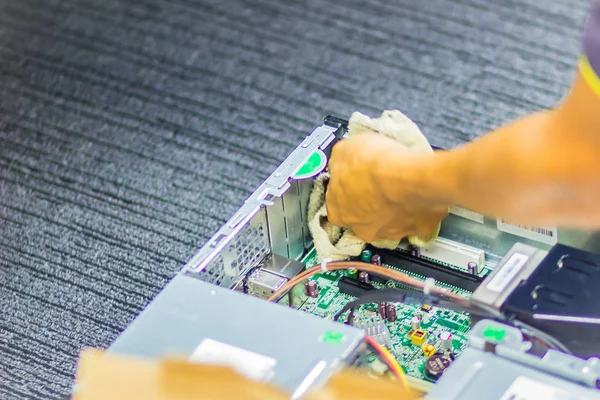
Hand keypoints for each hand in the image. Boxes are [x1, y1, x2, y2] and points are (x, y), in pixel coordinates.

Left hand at [326, 134, 447, 242]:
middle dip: (369, 202)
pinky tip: (419, 195)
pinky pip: (414, 221)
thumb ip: (339, 164)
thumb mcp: (343, 150)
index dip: (346, 187)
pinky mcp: (417, 232)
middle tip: (379, 182)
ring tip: (401, 187)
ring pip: (389, 221)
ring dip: (393, 208)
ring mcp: (390, 234)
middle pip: (362, 216)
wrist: (410, 176)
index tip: (355, 176)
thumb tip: (342, 163)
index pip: (336, 202)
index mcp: (338, 212)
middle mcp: (361, 228)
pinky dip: (416, 211)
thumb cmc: (373, 163)